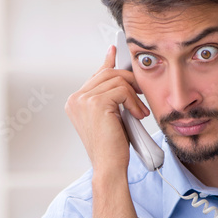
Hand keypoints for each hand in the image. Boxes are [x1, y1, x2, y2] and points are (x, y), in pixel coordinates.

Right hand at [65, 45, 150, 176]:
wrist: (109, 166)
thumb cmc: (111, 146)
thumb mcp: (111, 116)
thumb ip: (111, 96)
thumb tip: (119, 77)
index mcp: (75, 101)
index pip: (96, 75)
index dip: (108, 62)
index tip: (115, 50)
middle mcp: (76, 99)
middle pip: (108, 73)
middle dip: (129, 79)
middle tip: (142, 89)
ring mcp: (83, 100)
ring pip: (117, 80)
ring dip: (134, 94)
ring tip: (140, 112)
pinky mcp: (96, 103)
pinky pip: (122, 90)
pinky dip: (134, 102)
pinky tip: (138, 115)